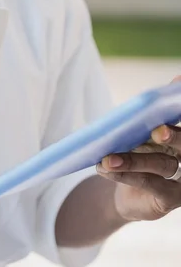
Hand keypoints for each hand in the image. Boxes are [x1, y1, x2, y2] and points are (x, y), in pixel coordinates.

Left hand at [97, 77, 180, 221]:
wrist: (129, 195)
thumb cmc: (138, 153)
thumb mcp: (143, 130)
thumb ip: (154, 111)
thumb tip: (174, 80)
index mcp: (180, 137)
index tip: (175, 99)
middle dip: (174, 135)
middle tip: (157, 131)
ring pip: (162, 164)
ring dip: (133, 160)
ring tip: (108, 159)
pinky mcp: (170, 198)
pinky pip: (149, 184)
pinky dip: (124, 174)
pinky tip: (105, 168)